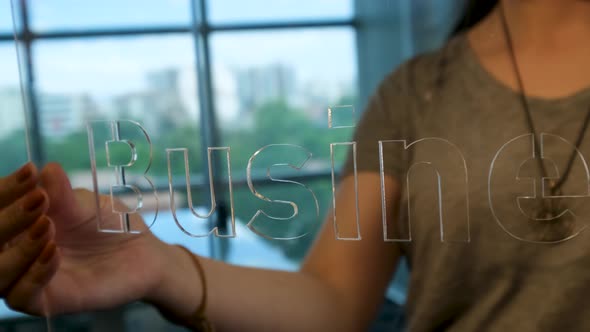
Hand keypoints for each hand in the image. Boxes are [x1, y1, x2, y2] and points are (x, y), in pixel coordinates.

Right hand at [2, 163, 172, 315]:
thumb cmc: (109, 223)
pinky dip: (34, 273)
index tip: (28, 173)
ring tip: (47, 225)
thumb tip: (45, 170)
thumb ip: (63, 194)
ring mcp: (26, 276)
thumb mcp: (87, 205)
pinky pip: (21, 295)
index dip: (6, 190)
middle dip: (8, 218)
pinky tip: (53, 253)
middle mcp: (14, 249)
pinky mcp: (45, 300)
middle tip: (38, 200)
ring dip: (19, 249)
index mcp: (19, 220)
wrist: (142, 252)